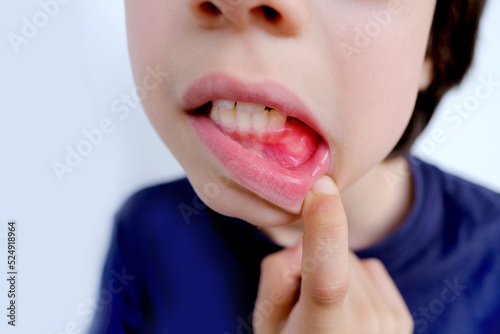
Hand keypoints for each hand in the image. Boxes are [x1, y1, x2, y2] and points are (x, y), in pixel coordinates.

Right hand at [254, 176, 412, 333]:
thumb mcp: (265, 324)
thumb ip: (276, 276)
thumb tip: (304, 243)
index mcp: (322, 330)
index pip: (327, 275)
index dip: (325, 229)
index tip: (321, 187)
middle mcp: (364, 327)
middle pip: (333, 258)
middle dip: (310, 261)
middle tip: (300, 301)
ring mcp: (388, 323)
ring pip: (351, 262)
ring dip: (334, 272)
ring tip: (323, 313)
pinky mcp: (400, 316)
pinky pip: (370, 270)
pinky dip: (354, 279)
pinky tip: (346, 309)